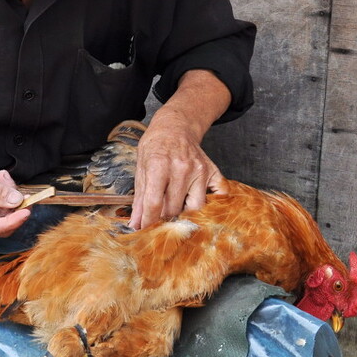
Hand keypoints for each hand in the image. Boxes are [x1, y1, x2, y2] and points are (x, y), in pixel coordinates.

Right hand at [0, 112, 28, 237]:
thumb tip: (16, 201)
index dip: (13, 220)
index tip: (26, 210)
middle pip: (0, 223)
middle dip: (12, 206)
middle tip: (19, 190)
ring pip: (0, 212)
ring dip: (7, 196)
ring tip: (4, 178)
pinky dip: (1, 193)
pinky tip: (0, 179)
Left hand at [130, 113, 225, 228]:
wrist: (175, 127)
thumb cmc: (155, 147)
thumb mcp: (141, 169)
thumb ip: (139, 199)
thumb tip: (135, 224)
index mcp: (159, 165)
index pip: (154, 203)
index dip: (148, 221)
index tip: (145, 230)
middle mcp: (182, 168)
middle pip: (175, 208)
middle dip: (165, 219)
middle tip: (159, 220)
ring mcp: (200, 170)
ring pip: (197, 207)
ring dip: (186, 213)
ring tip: (176, 210)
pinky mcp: (213, 171)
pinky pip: (221, 194)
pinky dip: (214, 203)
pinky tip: (199, 201)